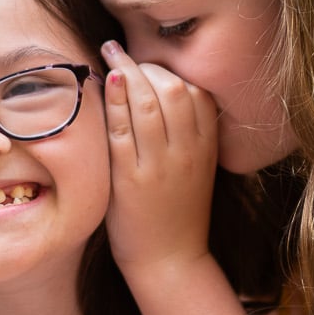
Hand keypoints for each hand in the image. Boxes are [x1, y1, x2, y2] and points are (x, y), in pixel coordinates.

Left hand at [101, 45, 217, 279]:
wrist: (171, 261)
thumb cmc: (178, 212)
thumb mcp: (198, 168)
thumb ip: (189, 133)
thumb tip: (162, 89)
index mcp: (207, 148)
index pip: (196, 92)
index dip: (170, 69)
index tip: (148, 61)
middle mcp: (187, 153)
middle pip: (172, 90)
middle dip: (146, 64)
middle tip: (123, 53)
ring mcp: (159, 166)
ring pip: (147, 105)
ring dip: (126, 71)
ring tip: (110, 53)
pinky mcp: (131, 180)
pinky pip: (122, 131)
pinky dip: (115, 102)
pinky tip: (106, 82)